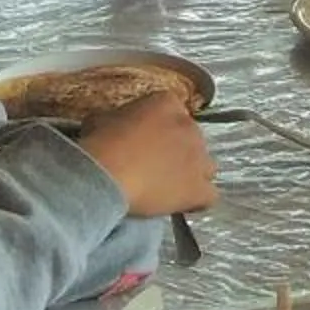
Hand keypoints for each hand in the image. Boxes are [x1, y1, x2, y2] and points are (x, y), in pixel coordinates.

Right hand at [80, 93, 216, 219]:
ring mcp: (199, 157)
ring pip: (206, 166)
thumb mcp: (102, 119)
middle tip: (153, 167)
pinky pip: (208, 196)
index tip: (146, 143)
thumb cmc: (101, 143)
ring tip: (169, 188)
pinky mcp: (199, 188)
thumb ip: (117, 119)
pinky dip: (197, 201)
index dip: (160, 130)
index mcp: (167, 103)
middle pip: (191, 139)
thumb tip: (112, 126)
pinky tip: (182, 206)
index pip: (173, 113)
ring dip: (191, 175)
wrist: (107, 173)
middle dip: (176, 152)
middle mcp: (189, 126)